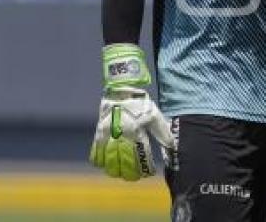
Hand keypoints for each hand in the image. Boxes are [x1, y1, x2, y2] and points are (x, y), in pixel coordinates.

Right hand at [89, 44, 174, 180]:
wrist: (121, 89)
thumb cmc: (140, 102)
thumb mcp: (155, 115)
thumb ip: (162, 132)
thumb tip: (171, 146)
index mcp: (136, 130)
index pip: (140, 155)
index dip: (145, 167)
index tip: (149, 172)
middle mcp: (120, 133)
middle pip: (122, 162)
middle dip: (129, 173)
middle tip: (134, 176)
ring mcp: (107, 133)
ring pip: (107, 160)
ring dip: (113, 170)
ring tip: (120, 174)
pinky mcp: (98, 131)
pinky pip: (95, 150)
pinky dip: (98, 161)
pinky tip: (104, 165)